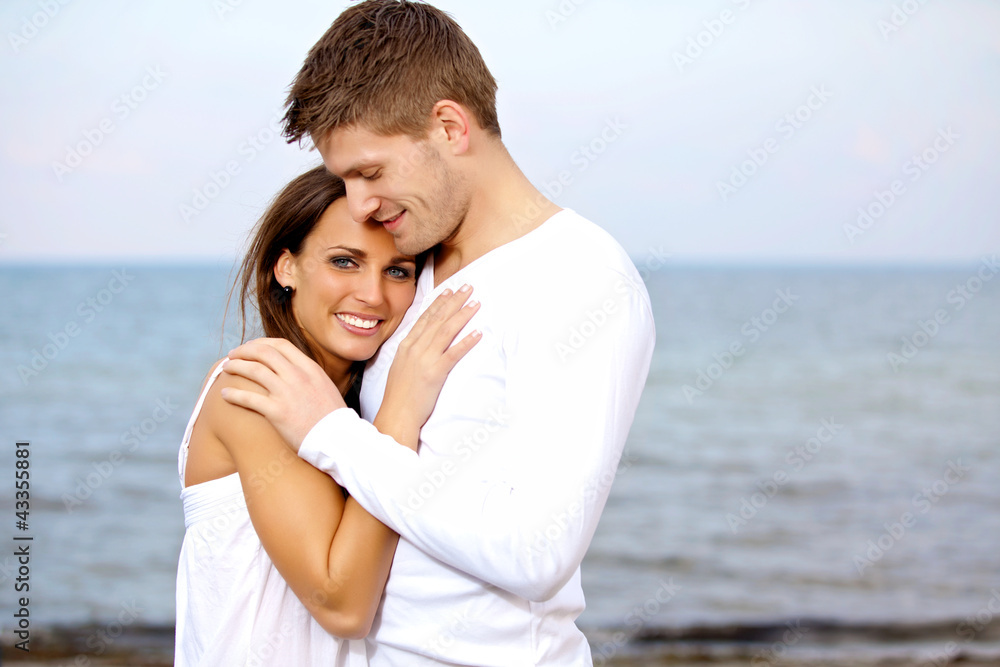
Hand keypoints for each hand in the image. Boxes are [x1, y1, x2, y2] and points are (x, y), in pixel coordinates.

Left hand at [220, 338, 346, 451]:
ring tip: (226, 369)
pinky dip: (233, 394)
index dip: (262, 343)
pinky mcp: (277, 412)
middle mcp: (298, 376)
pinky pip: (248, 398)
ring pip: (254, 370)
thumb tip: (295, 371)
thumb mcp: (325, 387)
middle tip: (233, 355)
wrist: (337, 439)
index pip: (281, 345)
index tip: (251, 347)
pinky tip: (224, 394)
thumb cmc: (331, 418)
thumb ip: (309, 376)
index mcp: (310, 368)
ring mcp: (287, 393)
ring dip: (235, 366)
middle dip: (244, 350)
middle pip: (264, 352)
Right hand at [376, 285, 481, 442]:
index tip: (450, 290)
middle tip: (468, 288)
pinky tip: (478, 333)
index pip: (425, 317)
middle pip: (438, 319)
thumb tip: (421, 341)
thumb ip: (411, 351)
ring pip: (446, 331)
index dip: (439, 302)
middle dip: (454, 301)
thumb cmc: (399, 394)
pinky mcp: (435, 373)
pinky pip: (454, 353)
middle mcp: (415, 348)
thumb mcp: (400, 365)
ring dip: (463, 315)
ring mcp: (425, 359)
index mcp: (406, 345)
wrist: (397, 412)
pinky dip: (466, 342)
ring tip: (476, 304)